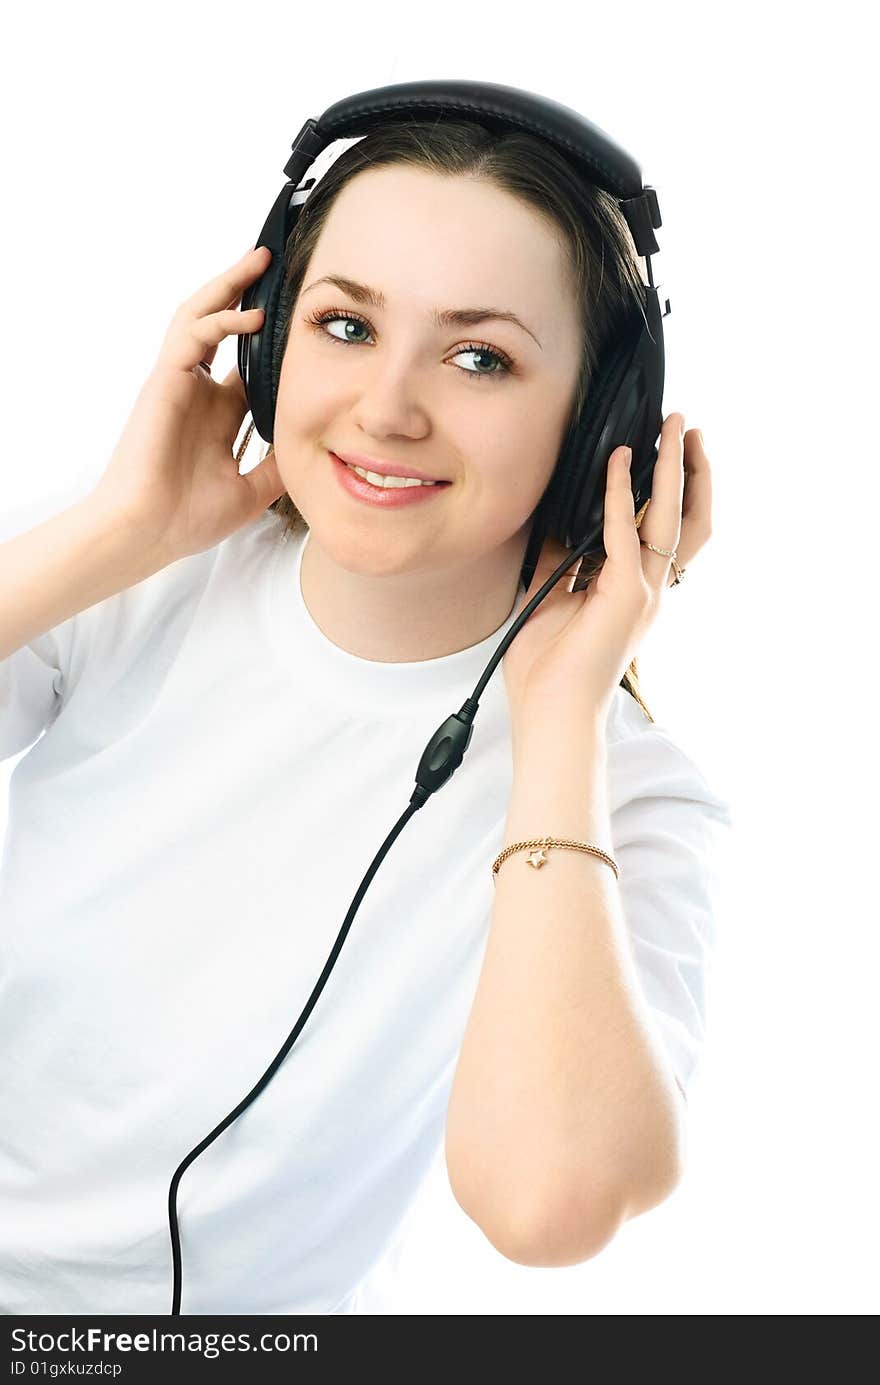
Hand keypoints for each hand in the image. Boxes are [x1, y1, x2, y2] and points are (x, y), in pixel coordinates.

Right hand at [87, 245, 285, 563]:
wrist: (148, 532)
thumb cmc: (187, 518)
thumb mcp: (253, 491)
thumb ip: (279, 466)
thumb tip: (318, 450)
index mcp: (216, 416)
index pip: (246, 365)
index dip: (270, 343)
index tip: (302, 323)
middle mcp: (197, 393)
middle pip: (222, 329)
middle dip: (245, 296)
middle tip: (274, 268)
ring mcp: (179, 383)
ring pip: (202, 317)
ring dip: (228, 288)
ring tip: (257, 262)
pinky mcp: (164, 381)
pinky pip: (191, 335)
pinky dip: (220, 320)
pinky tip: (251, 316)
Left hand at [502, 414, 711, 732]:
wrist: (550, 712)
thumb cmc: (548, 669)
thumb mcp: (551, 598)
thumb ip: (560, 560)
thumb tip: (554, 520)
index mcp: (637, 592)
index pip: (666, 530)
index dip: (671, 489)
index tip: (663, 449)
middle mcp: (651, 590)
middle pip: (688, 518)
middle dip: (691, 469)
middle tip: (686, 427)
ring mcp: (644, 592)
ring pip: (672, 516)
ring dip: (673, 468)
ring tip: (675, 428)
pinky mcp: (625, 595)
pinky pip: (626, 531)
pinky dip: (621, 492)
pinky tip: (616, 461)